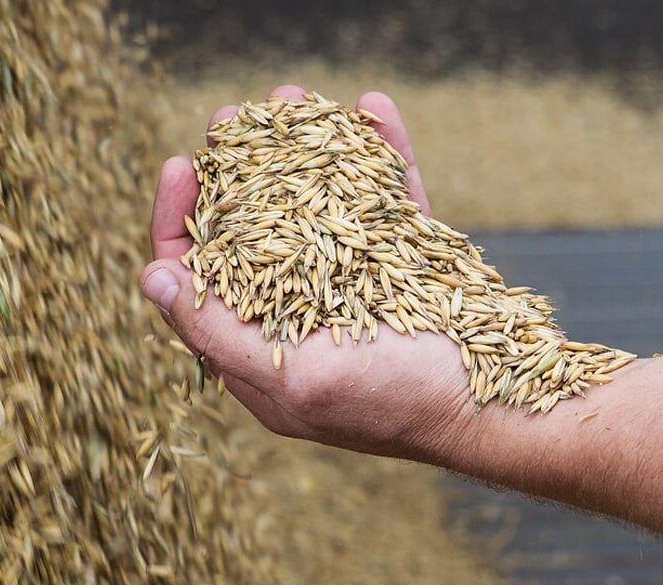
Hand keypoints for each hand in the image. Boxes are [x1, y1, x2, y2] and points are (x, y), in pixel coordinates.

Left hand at [140, 85, 477, 462]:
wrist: (509, 407)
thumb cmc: (401, 405)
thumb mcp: (298, 379)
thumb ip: (219, 332)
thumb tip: (153, 277)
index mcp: (263, 356)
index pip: (199, 281)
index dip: (180, 221)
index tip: (181, 164)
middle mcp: (301, 319)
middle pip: (252, 236)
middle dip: (237, 172)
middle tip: (231, 118)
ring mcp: (357, 287)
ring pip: (316, 208)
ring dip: (303, 151)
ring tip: (292, 98)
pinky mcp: (408, 265)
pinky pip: (385, 201)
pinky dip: (379, 155)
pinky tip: (372, 108)